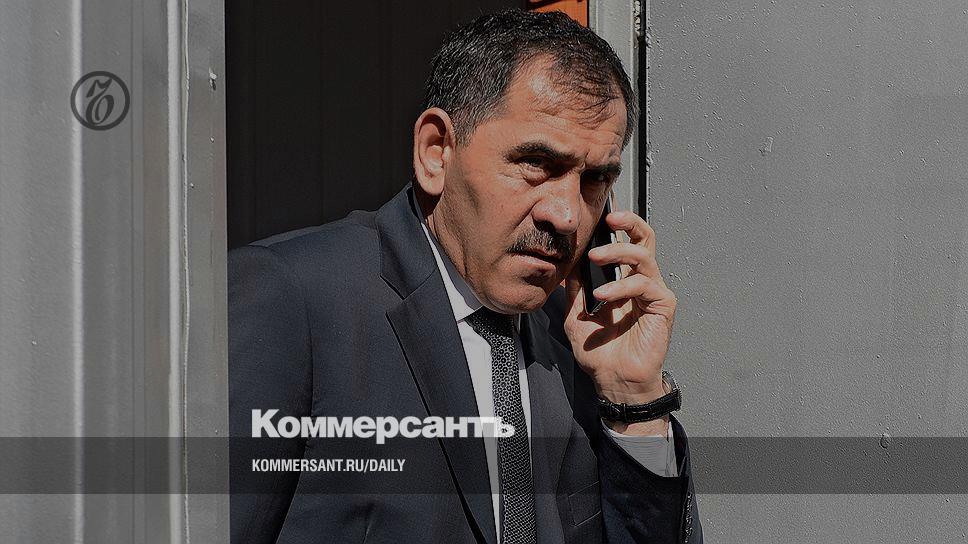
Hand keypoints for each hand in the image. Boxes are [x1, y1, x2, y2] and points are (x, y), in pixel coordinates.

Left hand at [564, 210, 676, 433]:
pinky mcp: (662, 307)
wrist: (612, 380)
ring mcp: (654, 293)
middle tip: (608, 220)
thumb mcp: (576, 316)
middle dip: (629, 223)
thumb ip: (574, 291)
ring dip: (618, 252)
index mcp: (624, 281)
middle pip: (645, 239)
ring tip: (594, 258)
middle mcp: (642, 282)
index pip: (626, 244)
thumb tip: (566, 266)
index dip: (618, 226)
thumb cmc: (600, 353)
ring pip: (644, 256)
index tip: (599, 215)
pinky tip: (603, 296)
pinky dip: (621, 286)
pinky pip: (645, 285)